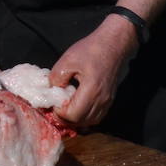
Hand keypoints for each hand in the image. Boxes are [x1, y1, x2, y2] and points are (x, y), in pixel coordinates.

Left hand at [48, 15, 139, 129]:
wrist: (113, 44)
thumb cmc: (91, 49)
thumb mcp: (68, 60)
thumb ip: (57, 78)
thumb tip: (51, 91)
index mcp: (91, 90)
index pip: (73, 115)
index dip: (60, 113)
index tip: (53, 103)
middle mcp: (101, 100)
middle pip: (81, 121)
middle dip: (66, 118)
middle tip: (56, 108)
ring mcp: (107, 101)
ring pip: (90, 121)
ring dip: (76, 119)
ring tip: (65, 109)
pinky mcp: (109, 99)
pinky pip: (97, 116)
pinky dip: (86, 116)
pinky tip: (77, 107)